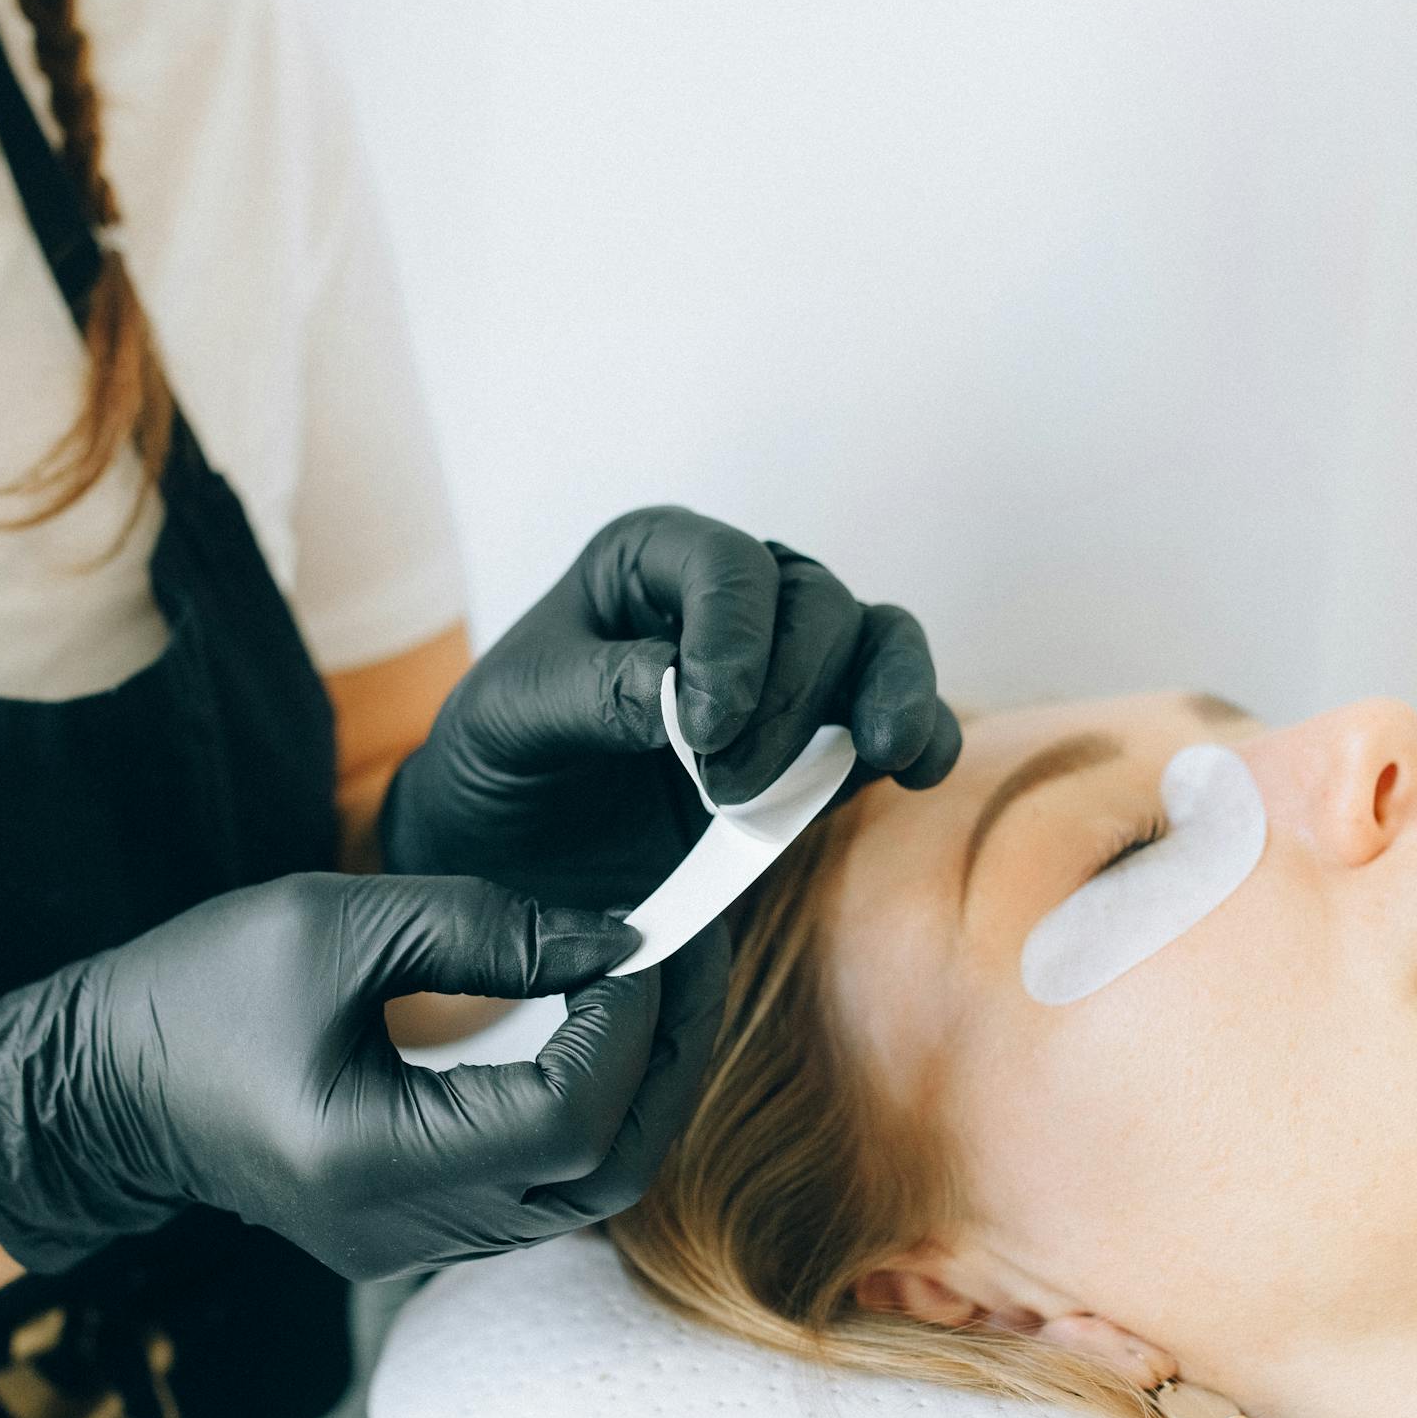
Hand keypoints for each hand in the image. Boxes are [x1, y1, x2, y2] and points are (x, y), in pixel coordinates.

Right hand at [0, 874, 729, 1281]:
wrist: (98, 1089)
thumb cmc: (198, 989)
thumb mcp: (334, 923)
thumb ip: (486, 926)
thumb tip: (620, 940)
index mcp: (376, 1159)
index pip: (567, 1118)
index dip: (630, 1028)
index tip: (640, 940)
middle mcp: (406, 1230)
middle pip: (604, 1173)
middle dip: (665, 1062)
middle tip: (684, 961)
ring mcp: (414, 1246)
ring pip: (585, 1193)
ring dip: (638, 1089)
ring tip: (651, 987)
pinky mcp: (416, 1233)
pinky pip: (541, 1189)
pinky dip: (590, 1112)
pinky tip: (593, 1032)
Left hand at [379, 506, 960, 908]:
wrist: (511, 856)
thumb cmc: (498, 762)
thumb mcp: (508, 720)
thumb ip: (591, 694)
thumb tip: (681, 698)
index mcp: (648, 562)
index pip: (724, 564)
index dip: (731, 637)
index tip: (702, 731)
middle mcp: (730, 598)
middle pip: (814, 602)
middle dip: (788, 697)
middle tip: (725, 792)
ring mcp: (788, 664)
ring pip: (875, 641)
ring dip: (884, 695)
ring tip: (880, 755)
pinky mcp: (822, 739)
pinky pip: (896, 713)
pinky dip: (918, 733)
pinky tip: (910, 768)